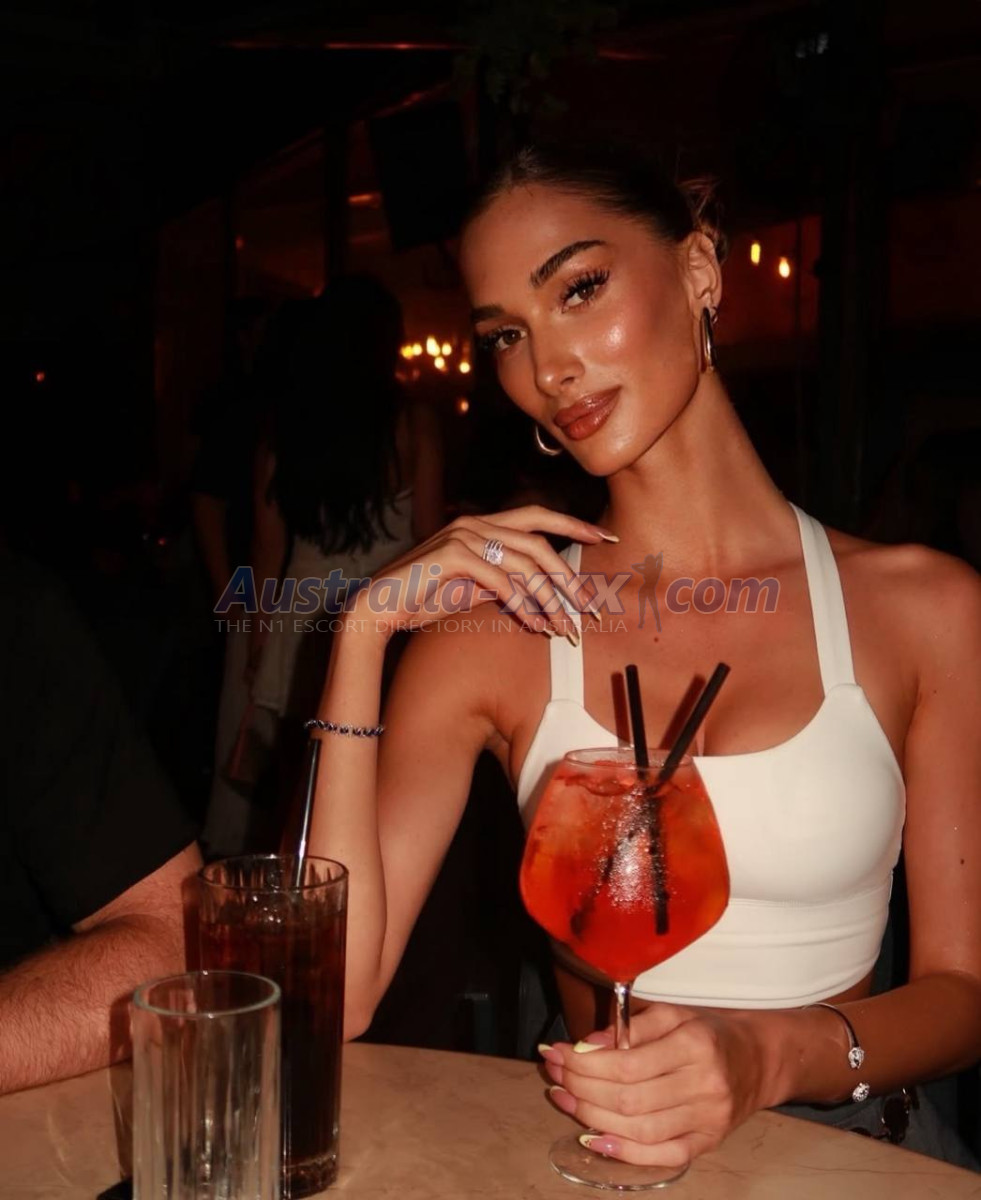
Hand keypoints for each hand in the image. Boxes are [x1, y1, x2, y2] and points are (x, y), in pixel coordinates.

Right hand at [345, 505, 616, 642]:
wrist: (377, 608)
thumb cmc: (423, 599)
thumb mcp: (473, 587)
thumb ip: (505, 582)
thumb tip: (542, 597)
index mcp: (482, 524)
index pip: (538, 515)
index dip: (574, 523)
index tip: (605, 536)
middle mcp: (475, 523)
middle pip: (540, 541)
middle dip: (570, 575)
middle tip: (592, 604)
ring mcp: (463, 536)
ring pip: (526, 564)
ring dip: (552, 600)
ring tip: (568, 628)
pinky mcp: (453, 556)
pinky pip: (502, 581)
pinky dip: (524, 606)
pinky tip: (536, 625)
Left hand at [539, 1003, 771, 1169]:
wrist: (757, 1059)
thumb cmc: (707, 1031)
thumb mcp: (673, 1014)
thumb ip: (631, 1027)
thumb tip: (587, 1045)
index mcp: (695, 1046)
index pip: (627, 1064)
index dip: (585, 1063)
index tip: (558, 1052)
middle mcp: (704, 1086)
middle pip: (628, 1099)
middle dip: (581, 1088)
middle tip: (554, 1074)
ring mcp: (707, 1121)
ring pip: (639, 1130)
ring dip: (591, 1117)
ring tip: (564, 1099)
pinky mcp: (707, 1144)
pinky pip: (661, 1156)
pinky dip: (623, 1152)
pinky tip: (592, 1137)